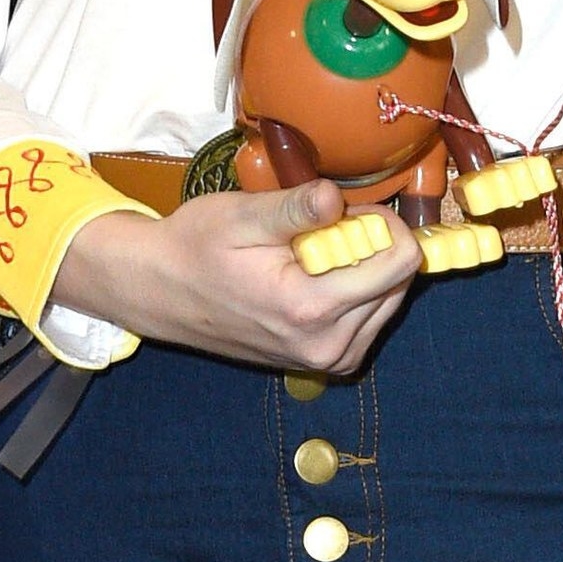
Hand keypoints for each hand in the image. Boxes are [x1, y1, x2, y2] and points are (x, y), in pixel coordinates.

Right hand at [51, 182, 422, 372]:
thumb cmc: (196, 247)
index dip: (383, 224)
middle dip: (372, 246)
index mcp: (310, 308)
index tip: (346, 212)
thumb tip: (336, 198)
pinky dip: (356, 292)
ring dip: (365, 269)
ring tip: (312, 254)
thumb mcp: (241, 216)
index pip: (400, 263)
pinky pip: (369, 320)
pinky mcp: (326, 363)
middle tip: (322, 231)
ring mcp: (327, 360)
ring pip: (389, 302)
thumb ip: (295, 209)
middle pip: (400, 282)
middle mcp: (327, 345)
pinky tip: (315, 277)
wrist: (162, 292)